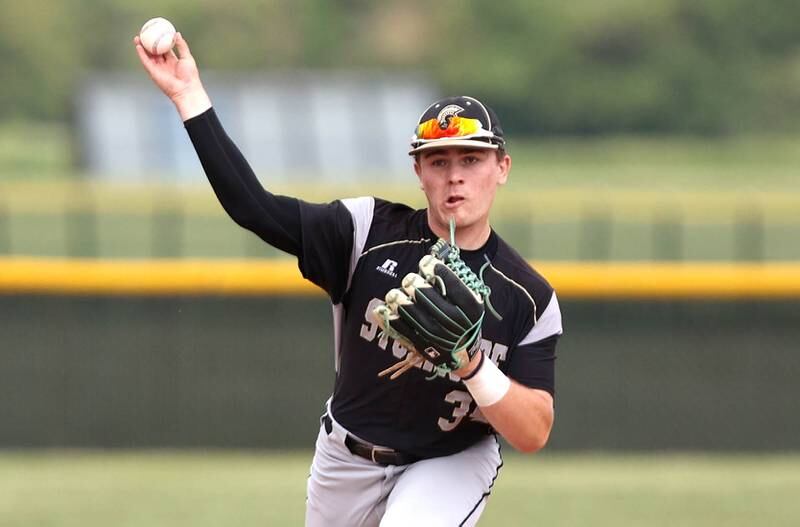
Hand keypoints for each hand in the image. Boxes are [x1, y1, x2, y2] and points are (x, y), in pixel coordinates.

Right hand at [133, 32, 210, 119]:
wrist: (186, 89)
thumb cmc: (190, 75)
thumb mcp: (187, 57)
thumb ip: (181, 46)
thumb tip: (177, 34)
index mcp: (173, 61)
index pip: (164, 49)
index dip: (160, 40)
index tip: (157, 32)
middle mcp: (164, 64)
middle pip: (154, 51)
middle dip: (148, 43)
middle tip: (145, 33)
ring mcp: (158, 68)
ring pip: (148, 56)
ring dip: (142, 47)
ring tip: (138, 37)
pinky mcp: (153, 72)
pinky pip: (146, 62)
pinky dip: (141, 54)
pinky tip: (138, 46)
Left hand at [373, 252, 485, 378]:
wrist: (463, 353)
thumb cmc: (463, 318)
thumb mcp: (468, 300)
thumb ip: (452, 282)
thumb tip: (429, 260)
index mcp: (472, 309)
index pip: (456, 288)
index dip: (440, 273)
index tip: (427, 263)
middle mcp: (458, 325)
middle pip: (436, 305)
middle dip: (419, 289)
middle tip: (409, 279)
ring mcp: (441, 338)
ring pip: (420, 320)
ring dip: (404, 305)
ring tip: (393, 294)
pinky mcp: (425, 347)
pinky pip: (407, 333)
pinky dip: (394, 321)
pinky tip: (384, 309)